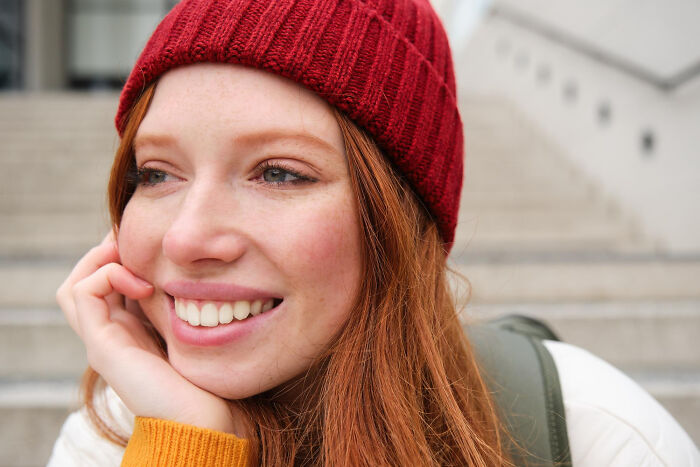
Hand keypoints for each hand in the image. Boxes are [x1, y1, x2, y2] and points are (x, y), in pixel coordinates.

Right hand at [57, 232, 245, 435]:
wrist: (203, 418)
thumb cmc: (208, 376)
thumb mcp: (195, 329)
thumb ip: (187, 306)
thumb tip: (204, 273)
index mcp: (132, 331)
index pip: (109, 284)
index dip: (123, 256)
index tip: (150, 238)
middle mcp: (112, 335)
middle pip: (86, 283)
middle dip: (107, 252)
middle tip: (134, 236)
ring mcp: (103, 341)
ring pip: (75, 287)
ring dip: (100, 259)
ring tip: (131, 252)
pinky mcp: (102, 346)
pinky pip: (83, 294)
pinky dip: (108, 276)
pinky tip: (143, 282)